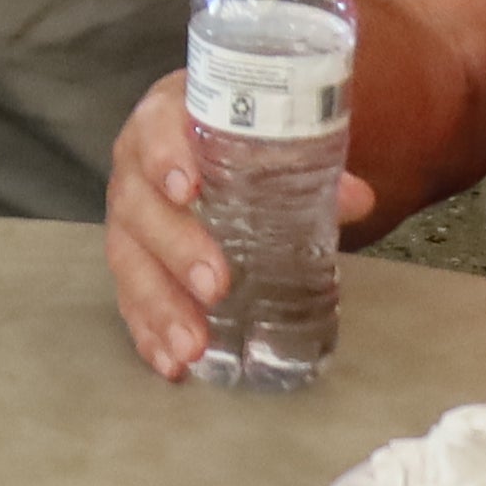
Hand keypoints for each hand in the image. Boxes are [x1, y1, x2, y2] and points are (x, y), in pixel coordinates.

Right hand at [99, 70, 372, 378]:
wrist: (213, 136)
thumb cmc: (239, 131)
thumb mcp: (272, 132)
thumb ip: (311, 160)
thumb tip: (357, 199)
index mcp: (167, 119)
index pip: (157, 128)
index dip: (166, 155)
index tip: (188, 187)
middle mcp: (137, 167)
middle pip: (140, 206)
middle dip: (176, 248)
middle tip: (217, 285)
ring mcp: (130, 217)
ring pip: (129, 260)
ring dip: (159, 306)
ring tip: (192, 347)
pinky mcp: (133, 259)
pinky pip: (130, 297)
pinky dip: (149, 332)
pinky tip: (171, 365)